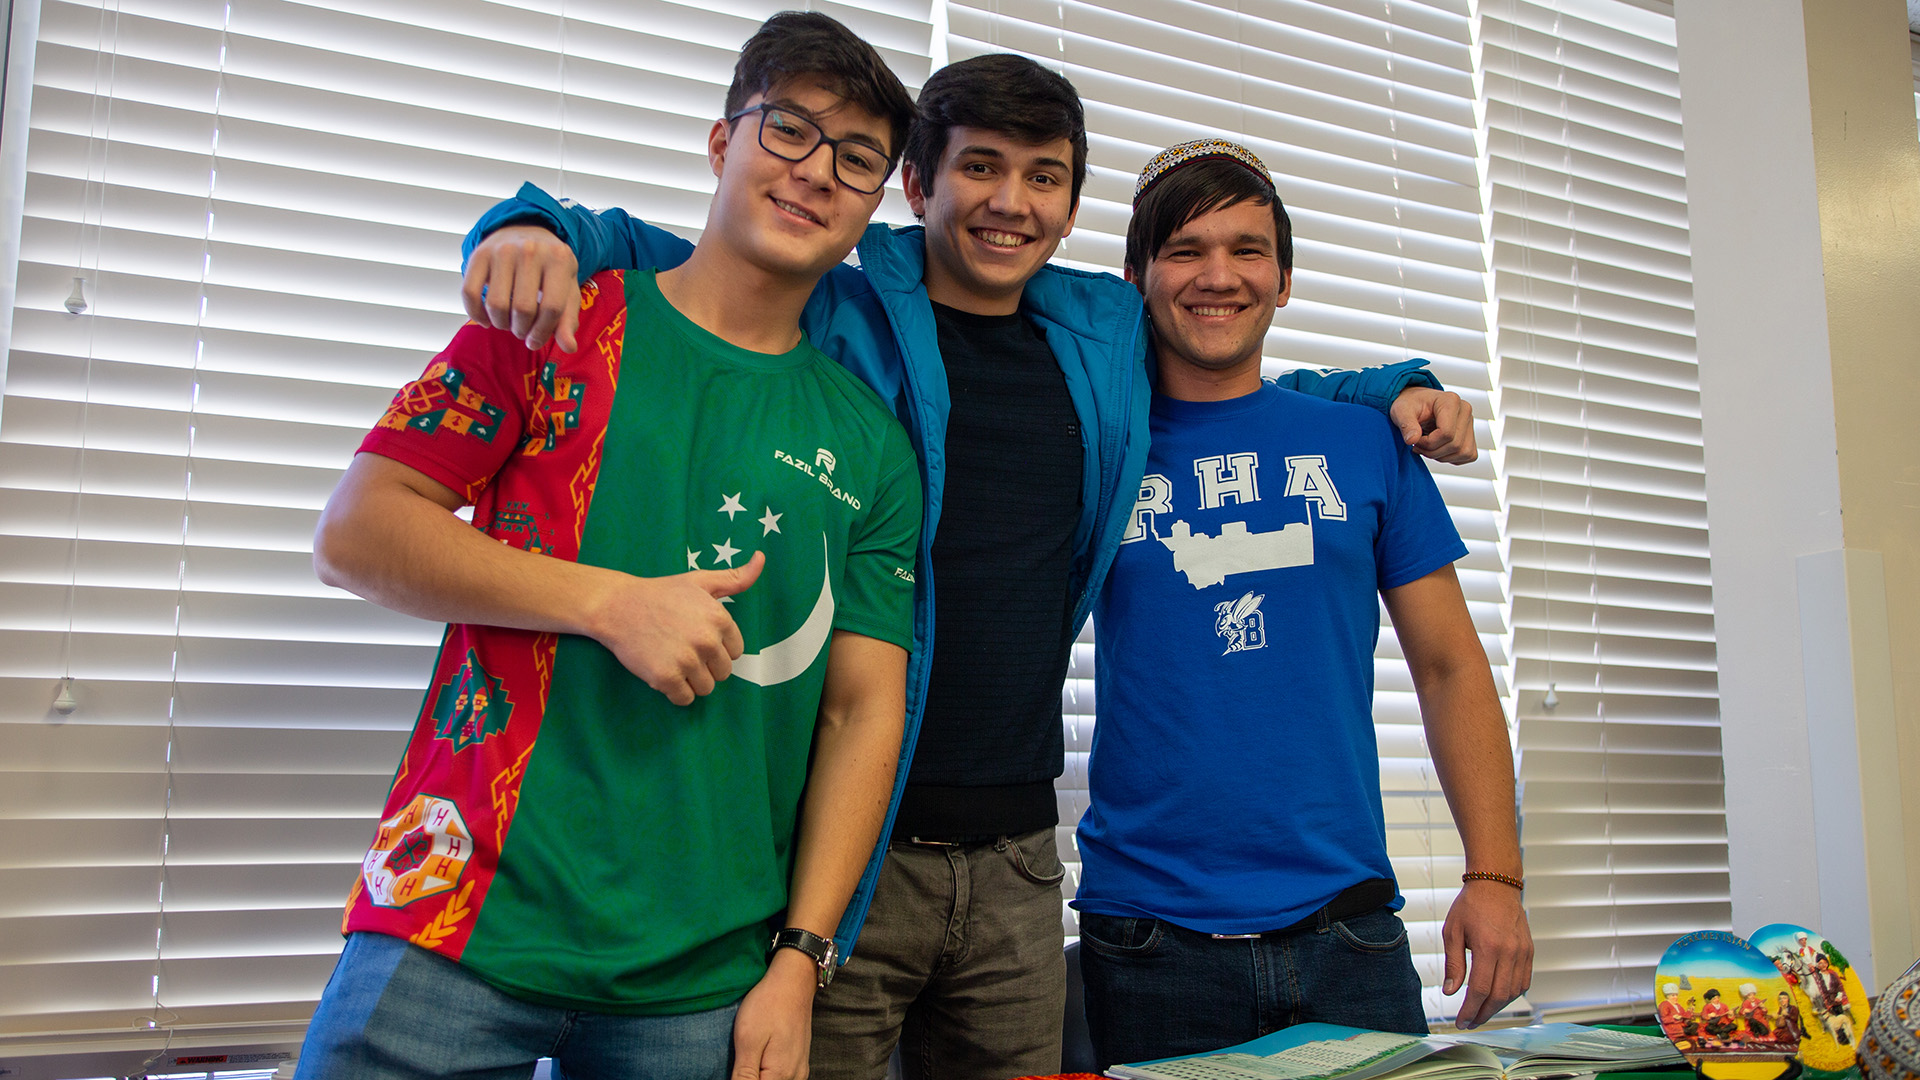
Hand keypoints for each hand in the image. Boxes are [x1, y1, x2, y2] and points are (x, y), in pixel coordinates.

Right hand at [461, 224, 581, 351]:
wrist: (526, 231)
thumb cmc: (550, 269)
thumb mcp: (566, 289)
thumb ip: (568, 319)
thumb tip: (569, 348)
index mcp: (559, 259)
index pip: (552, 308)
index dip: (543, 332)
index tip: (534, 341)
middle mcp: (531, 250)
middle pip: (523, 309)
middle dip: (521, 330)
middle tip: (521, 331)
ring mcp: (502, 250)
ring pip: (496, 304)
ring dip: (500, 324)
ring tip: (507, 323)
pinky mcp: (479, 254)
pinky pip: (470, 293)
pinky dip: (475, 314)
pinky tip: (486, 320)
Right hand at [588, 552, 764, 704]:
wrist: (618, 606)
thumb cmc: (661, 593)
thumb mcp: (701, 581)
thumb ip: (736, 577)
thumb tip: (761, 558)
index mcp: (720, 619)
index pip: (735, 652)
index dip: (717, 648)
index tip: (697, 638)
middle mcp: (707, 641)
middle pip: (723, 673)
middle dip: (706, 666)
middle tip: (682, 649)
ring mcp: (686, 661)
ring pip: (706, 688)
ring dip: (691, 681)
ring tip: (673, 660)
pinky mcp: (665, 677)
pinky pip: (684, 699)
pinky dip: (675, 692)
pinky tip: (664, 673)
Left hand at [731, 948, 816, 1079]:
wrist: (793, 982)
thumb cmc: (768, 1005)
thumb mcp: (748, 1039)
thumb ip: (744, 1075)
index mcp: (780, 1075)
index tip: (737, 1064)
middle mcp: (795, 1078)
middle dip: (749, 1078)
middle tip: (741, 1056)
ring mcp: (799, 1071)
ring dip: (758, 1076)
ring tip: (748, 1056)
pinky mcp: (799, 1063)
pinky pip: (782, 1079)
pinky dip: (768, 1074)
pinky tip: (759, 1060)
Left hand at [1390, 387, 1477, 464]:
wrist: (1415, 404)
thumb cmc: (1409, 405)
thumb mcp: (1401, 411)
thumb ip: (1406, 425)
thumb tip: (1412, 440)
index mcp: (1451, 401)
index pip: (1446, 433)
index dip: (1428, 443)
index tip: (1414, 439)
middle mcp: (1465, 410)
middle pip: (1455, 445)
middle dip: (1432, 451)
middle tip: (1418, 445)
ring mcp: (1470, 423)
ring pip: (1463, 452)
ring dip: (1441, 456)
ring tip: (1426, 447)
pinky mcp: (1471, 435)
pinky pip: (1468, 455)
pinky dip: (1450, 458)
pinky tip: (1437, 449)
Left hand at [1441, 879, 1532, 1028]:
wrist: (1496, 884)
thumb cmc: (1471, 905)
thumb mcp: (1453, 932)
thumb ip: (1453, 964)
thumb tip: (1451, 991)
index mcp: (1489, 947)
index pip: (1481, 990)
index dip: (1471, 1010)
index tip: (1461, 1021)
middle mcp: (1510, 952)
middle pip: (1499, 996)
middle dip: (1484, 1014)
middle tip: (1470, 1023)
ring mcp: (1523, 953)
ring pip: (1514, 992)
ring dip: (1498, 1007)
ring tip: (1481, 1013)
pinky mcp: (1529, 952)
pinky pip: (1524, 982)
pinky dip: (1511, 994)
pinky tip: (1497, 998)